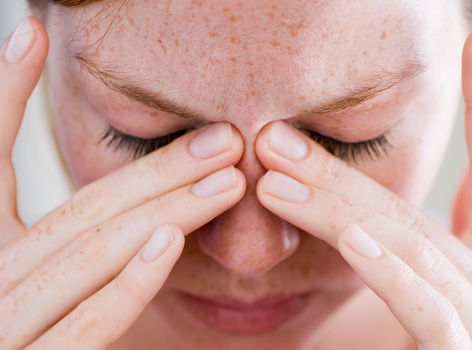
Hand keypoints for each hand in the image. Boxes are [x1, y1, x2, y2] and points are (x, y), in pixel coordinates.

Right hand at [0, 18, 245, 348]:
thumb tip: (119, 204)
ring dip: (164, 208)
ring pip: (92, 253)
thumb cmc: (8, 325)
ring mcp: (2, 326)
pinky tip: (170, 240)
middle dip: (156, 169)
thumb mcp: (12, 267)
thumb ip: (44, 228)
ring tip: (227, 172)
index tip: (29, 34)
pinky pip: (85, 323)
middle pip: (81, 209)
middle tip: (223, 135)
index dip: (3, 95)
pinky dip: (127, 282)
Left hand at [255, 24, 471, 348]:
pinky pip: (429, 311)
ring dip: (340, 204)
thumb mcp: (410, 303)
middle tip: (276, 132)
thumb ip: (395, 254)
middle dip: (342, 168)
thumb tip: (363, 216)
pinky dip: (391, 271)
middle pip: (408, 212)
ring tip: (275, 165)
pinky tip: (354, 236)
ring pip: (407, 247)